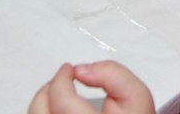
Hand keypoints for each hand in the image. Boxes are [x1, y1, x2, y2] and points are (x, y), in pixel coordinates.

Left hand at [29, 61, 154, 113]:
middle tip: (60, 80)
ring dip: (42, 106)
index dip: (61, 79)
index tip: (68, 69)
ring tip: (59, 96)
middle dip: (47, 91)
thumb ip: (113, 74)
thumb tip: (81, 71)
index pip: (62, 102)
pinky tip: (58, 112)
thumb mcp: (137, 96)